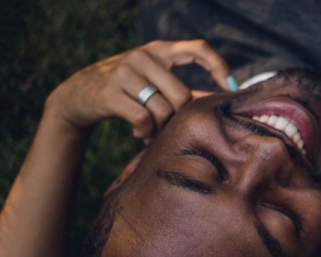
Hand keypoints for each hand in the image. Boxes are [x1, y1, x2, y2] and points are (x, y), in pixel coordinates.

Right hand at [46, 40, 230, 138]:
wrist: (80, 94)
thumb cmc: (129, 91)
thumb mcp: (155, 82)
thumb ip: (184, 91)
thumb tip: (219, 104)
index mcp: (160, 50)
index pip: (198, 49)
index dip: (218, 66)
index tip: (231, 88)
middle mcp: (144, 56)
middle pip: (182, 95)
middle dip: (179, 118)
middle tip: (171, 129)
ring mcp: (125, 71)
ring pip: (163, 110)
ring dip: (161, 129)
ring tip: (153, 133)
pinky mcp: (110, 92)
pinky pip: (143, 119)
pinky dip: (145, 132)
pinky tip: (140, 133)